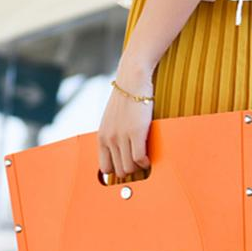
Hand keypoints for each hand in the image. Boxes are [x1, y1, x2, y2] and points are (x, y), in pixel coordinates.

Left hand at [99, 60, 154, 178]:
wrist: (132, 79)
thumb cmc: (126, 99)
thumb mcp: (112, 121)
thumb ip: (113, 137)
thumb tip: (121, 154)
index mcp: (102, 137)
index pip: (105, 168)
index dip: (118, 170)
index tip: (128, 167)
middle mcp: (109, 139)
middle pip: (119, 171)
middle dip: (131, 170)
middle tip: (139, 164)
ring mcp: (121, 137)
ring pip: (129, 168)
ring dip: (139, 167)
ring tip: (145, 160)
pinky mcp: (135, 133)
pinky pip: (139, 159)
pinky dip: (146, 162)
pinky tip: (150, 158)